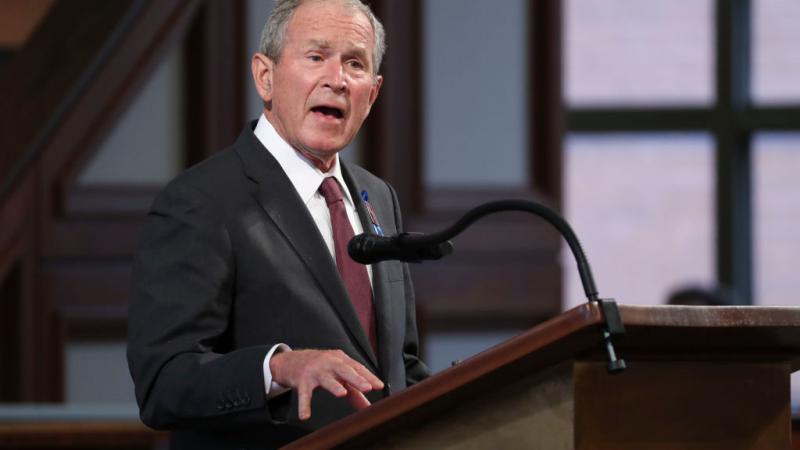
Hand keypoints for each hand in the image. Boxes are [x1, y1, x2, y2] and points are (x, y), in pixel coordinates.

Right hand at [269, 349, 383, 419]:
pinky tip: (305, 415)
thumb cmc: (319, 367)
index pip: (357, 368)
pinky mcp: (302, 381)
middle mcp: (328, 363)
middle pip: (344, 370)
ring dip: (334, 385)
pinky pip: (303, 394)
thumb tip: (368, 406)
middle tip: (367, 388)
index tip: (379, 385)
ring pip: (326, 378)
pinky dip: (304, 405)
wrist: (291, 361)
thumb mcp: (337, 375)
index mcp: (340, 360)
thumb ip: (353, 391)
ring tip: (342, 394)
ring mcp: (315, 371)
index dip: (368, 377)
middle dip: (356, 378)